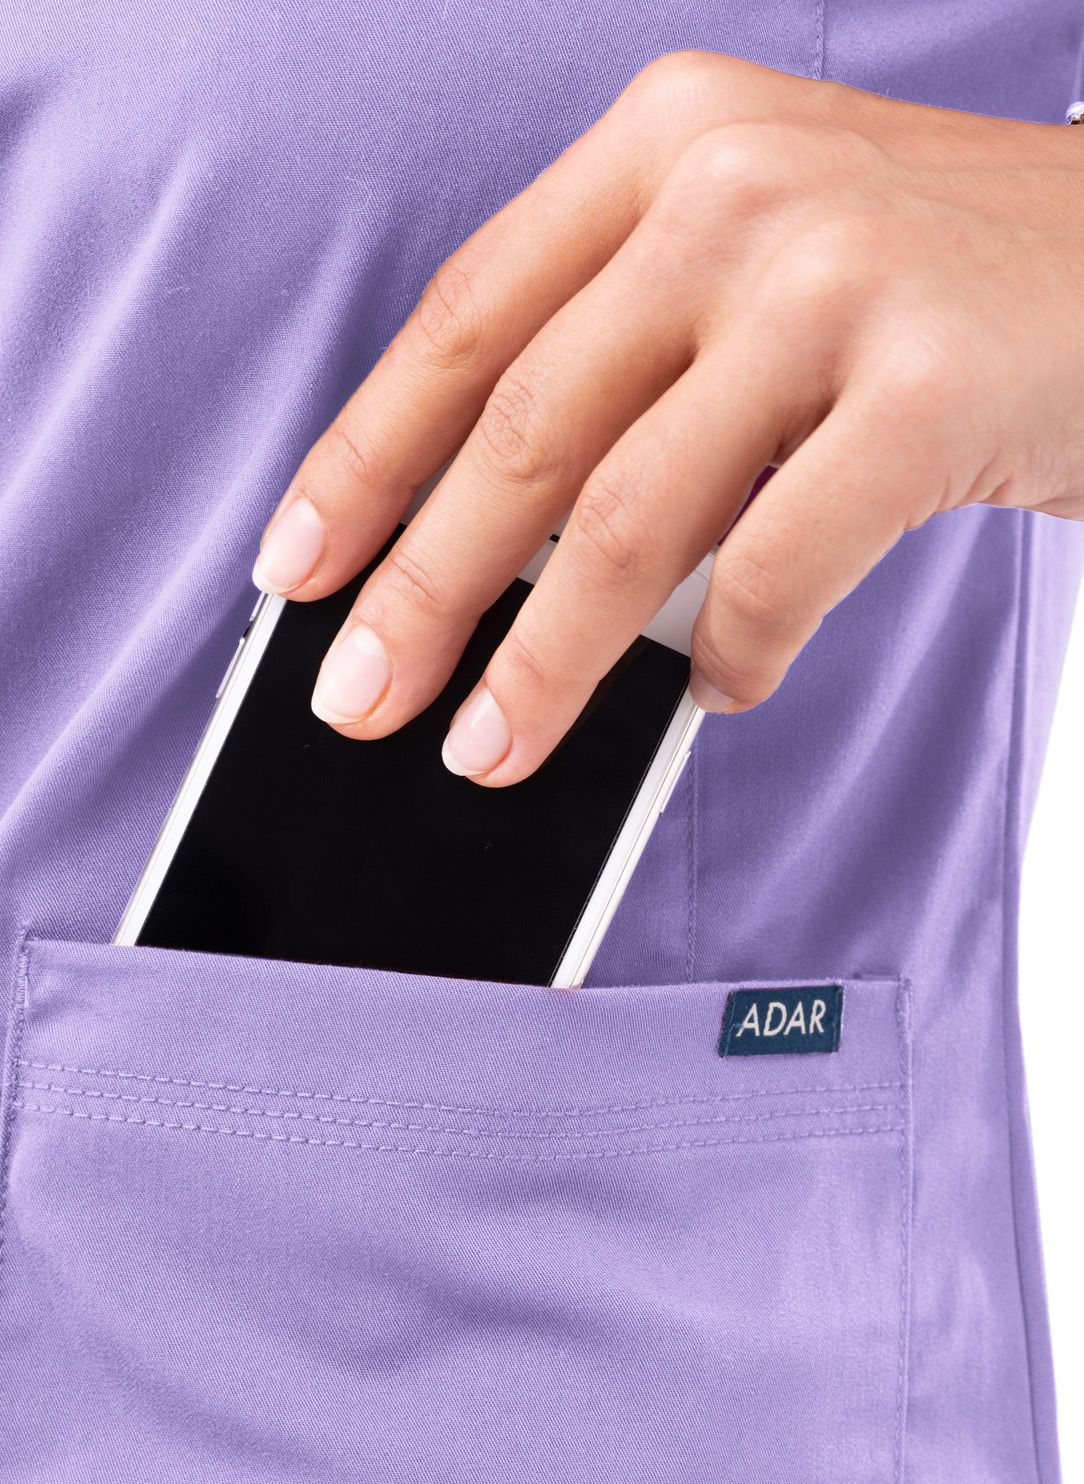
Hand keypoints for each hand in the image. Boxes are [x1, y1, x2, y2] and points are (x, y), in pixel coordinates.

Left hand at [251, 52, 1083, 784]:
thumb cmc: (940, 289)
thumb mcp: (763, 280)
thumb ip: (636, 389)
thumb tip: (504, 574)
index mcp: (665, 148)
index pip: (466, 321)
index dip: (364, 457)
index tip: (297, 567)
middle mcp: (732, 189)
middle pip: (522, 429)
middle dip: (421, 590)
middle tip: (357, 699)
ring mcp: (834, 279)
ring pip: (628, 516)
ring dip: (546, 661)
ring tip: (489, 747)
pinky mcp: (926, 383)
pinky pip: (777, 567)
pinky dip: (732, 655)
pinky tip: (716, 691)